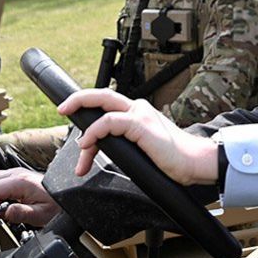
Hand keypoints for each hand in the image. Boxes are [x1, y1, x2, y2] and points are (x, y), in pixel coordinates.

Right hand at [0, 167, 59, 226]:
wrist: (65, 199)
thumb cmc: (56, 206)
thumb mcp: (40, 215)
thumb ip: (21, 214)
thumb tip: (5, 212)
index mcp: (21, 181)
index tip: (0, 213)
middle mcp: (16, 173)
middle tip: (0, 211)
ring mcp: (15, 173)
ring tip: (2, 206)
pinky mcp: (15, 176)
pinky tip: (3, 201)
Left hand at [57, 89, 216, 185]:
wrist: (194, 162)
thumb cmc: (173, 160)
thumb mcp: (143, 149)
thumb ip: (126, 144)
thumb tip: (105, 153)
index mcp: (139, 113)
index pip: (107, 108)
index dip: (89, 114)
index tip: (77, 130)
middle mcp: (138, 108)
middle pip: (102, 94)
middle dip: (78, 99)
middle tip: (62, 108)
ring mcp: (140, 114)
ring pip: (103, 104)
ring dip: (83, 122)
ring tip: (78, 145)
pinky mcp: (141, 125)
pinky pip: (109, 122)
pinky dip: (94, 133)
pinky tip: (87, 145)